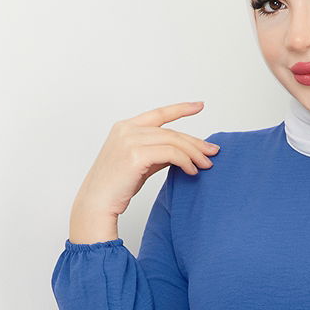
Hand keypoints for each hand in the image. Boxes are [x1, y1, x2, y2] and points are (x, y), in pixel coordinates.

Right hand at [69, 101, 219, 240]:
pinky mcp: (136, 155)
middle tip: (213, 151)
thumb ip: (156, 152)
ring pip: (173, 141)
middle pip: (171, 131)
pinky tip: (192, 171)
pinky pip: (171, 154)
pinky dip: (185, 162)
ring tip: (205, 165)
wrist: (97, 203)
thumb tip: (181, 152)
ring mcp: (130, 140)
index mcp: (125, 127)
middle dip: (195, 142)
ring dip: (194, 154)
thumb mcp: (139, 163)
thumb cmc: (116, 186)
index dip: (181, 108)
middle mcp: (127, 129)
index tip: (199, 106)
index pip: (159, 113)